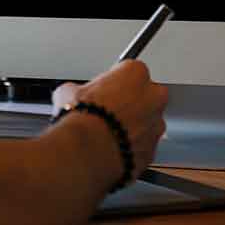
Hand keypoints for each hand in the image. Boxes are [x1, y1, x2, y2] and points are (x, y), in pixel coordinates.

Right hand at [52, 60, 167, 182]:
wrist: (86, 153)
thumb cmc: (82, 120)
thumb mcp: (68, 92)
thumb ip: (78, 90)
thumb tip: (71, 95)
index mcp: (135, 74)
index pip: (129, 71)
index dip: (114, 83)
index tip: (103, 91)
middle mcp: (152, 97)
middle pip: (147, 95)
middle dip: (132, 102)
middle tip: (110, 111)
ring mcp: (156, 125)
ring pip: (149, 123)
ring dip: (134, 127)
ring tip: (109, 134)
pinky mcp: (152, 151)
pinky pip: (144, 147)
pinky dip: (132, 149)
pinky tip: (113, 150)